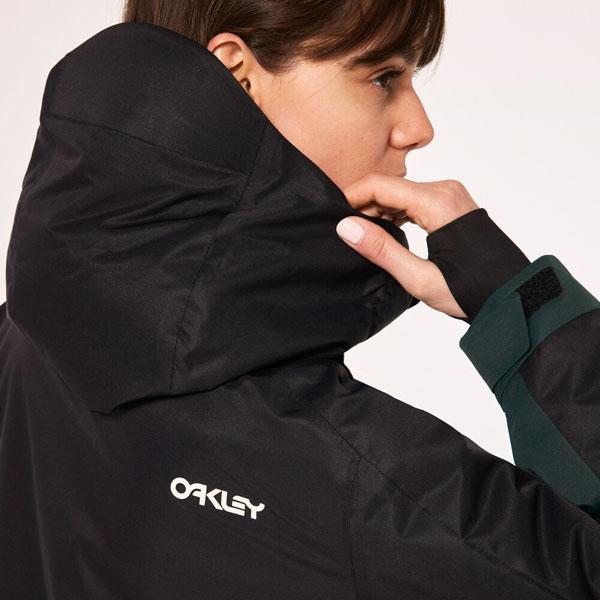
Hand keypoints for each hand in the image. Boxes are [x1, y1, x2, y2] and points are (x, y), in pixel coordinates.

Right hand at [335, 172, 479, 318]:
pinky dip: (395, 212)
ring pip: (400, 192)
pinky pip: (414, 199)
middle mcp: (445, 190)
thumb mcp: (419, 277)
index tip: (332, 213)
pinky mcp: (452, 204)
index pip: (381, 185)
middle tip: (345, 232)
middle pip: (389, 186)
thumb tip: (346, 227)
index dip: (351, 196)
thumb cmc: (471, 291)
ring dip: (378, 210)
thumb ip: (381, 250)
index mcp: (438, 203)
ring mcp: (450, 195)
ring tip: (363, 236)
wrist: (509, 294)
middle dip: (363, 205)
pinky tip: (385, 231)